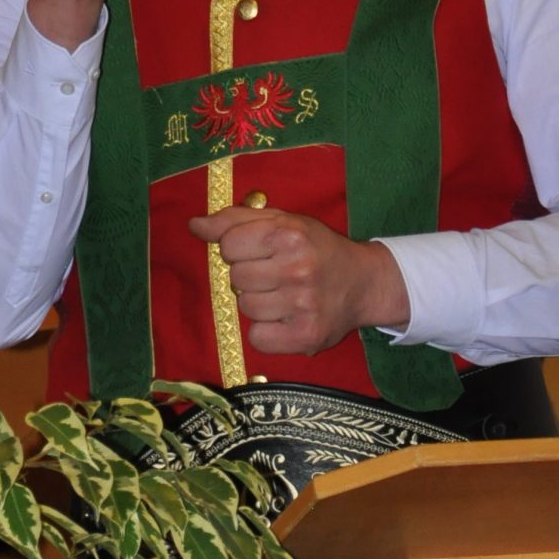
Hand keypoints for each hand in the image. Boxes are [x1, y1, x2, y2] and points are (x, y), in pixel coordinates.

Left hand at [188, 205, 410, 355]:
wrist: (364, 283)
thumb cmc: (317, 249)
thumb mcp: (283, 222)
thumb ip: (236, 220)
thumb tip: (194, 226)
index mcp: (289, 235)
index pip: (229, 245)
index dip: (239, 249)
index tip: (262, 252)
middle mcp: (297, 269)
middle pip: (235, 278)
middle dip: (249, 277)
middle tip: (276, 275)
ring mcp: (302, 305)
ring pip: (246, 307)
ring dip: (259, 304)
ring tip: (284, 296)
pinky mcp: (306, 336)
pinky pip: (258, 337)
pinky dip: (266, 331)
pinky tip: (285, 319)